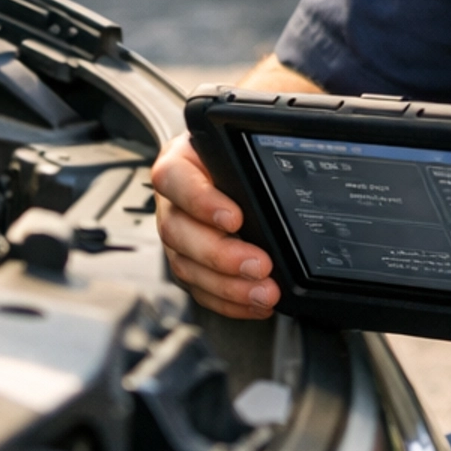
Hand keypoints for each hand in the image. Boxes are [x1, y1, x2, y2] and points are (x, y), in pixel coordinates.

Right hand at [151, 135, 280, 318]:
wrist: (220, 167)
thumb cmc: (227, 156)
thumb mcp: (234, 146)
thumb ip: (246, 160)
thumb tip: (280, 179)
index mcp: (178, 163)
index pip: (174, 179)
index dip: (201, 202)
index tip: (234, 218)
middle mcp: (170, 202)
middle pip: (178, 232)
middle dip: (220, 255)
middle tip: (258, 264)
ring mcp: (176, 235)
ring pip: (186, 266)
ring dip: (227, 286)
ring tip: (262, 292)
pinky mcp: (187, 264)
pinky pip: (200, 289)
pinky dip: (228, 302)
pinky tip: (253, 303)